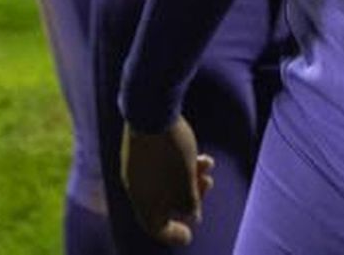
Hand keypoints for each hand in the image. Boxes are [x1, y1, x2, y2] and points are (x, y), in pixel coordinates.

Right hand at [122, 117, 215, 244]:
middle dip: (189, 197)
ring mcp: (136, 166)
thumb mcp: (186, 182)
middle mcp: (136, 187)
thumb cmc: (171, 150)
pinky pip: (162, 165)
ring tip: (208, 165)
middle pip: (163, 203)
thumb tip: (191, 214)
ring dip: (189, 177)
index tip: (189, 235)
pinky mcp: (141, 147)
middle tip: (208, 186)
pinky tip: (199, 153)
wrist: (151, 108)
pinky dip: (181, 164)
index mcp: (143, 201)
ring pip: (166, 181)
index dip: (173, 235)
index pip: (156, 228)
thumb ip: (189, 202)